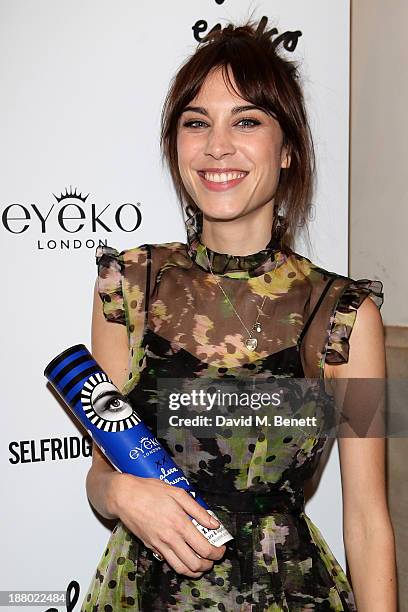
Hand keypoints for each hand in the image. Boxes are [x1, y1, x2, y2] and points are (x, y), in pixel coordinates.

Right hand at [109, 473, 226, 577]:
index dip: (217, 553)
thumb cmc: (151, 491)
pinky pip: (169, 563)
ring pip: (181, 569)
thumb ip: (198, 510)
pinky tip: (186, 557)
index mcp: (180, 523)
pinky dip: (181, 566)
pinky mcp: (151, 547)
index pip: (204, 548)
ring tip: (202, 562)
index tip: (221, 549)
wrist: (124, 496)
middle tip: (213, 557)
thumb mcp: (178, 493)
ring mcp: (160, 545)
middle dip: (208, 564)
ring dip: (195, 570)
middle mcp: (170, 538)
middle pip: (195, 564)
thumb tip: (214, 524)